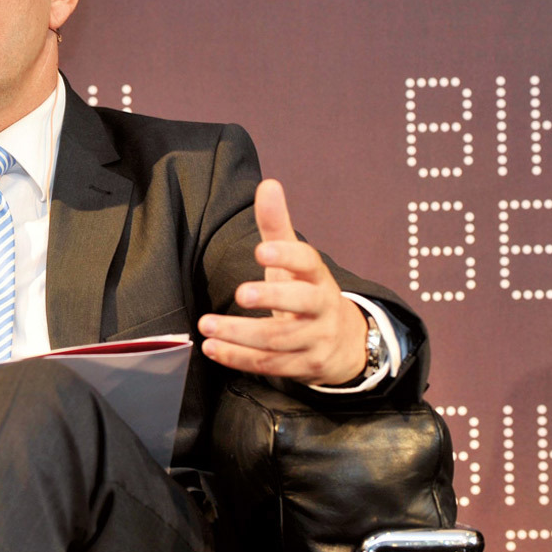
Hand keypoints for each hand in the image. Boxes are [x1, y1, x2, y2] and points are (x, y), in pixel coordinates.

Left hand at [197, 179, 367, 385]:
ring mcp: (315, 339)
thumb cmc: (307, 292)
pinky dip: (239, 358)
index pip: (308, 262)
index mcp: (317, 277)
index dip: (287, 256)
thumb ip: (277, 225)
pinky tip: (213, 348)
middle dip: (271, 298)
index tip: (262, 251)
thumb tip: (268, 184)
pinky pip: (270, 364)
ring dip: (240, 335)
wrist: (343, 342)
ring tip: (207, 325)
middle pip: (301, 304)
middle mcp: (321, 308)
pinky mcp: (304, 367)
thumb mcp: (294, 260)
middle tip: (239, 293)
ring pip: (280, 340)